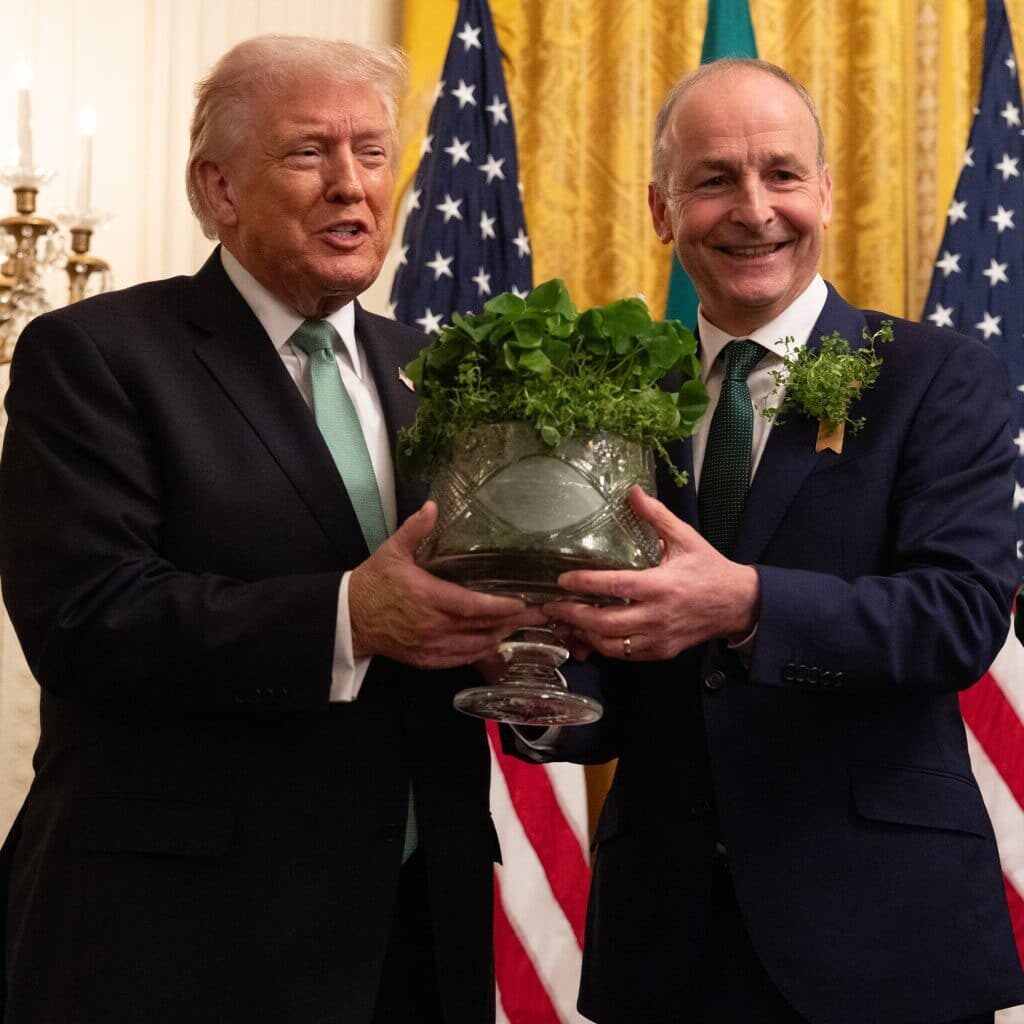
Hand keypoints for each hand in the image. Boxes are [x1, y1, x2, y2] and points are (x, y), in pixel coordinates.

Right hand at [349, 501, 547, 668]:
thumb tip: (432, 505)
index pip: (471, 605)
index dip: (499, 606)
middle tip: (538, 614)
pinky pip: (461, 659)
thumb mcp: (391, 551)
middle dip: (511, 622)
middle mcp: (432, 625)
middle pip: (480, 628)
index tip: (521, 602)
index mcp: (426, 596)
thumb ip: (415, 529)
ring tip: (521, 626)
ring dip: (500, 637)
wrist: (350, 619)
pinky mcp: (426, 660)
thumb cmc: (373, 583)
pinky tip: (495, 643)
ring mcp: (430, 646)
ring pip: (475, 646)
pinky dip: (481, 652)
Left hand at [542, 486, 759, 660]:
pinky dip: (604, 647)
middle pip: (606, 623)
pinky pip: (626, 655)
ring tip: (564, 623)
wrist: (738, 604)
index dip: (586, 584)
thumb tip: (633, 491)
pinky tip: (588, 635)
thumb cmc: (709, 569)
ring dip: (585, 635)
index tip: (563, 580)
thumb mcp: (686, 538)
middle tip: (551, 607)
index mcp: (662, 585)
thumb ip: (657, 516)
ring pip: (612, 646)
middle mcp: (658, 615)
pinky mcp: (661, 651)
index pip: (616, 586)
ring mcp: (659, 638)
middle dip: (574, 616)